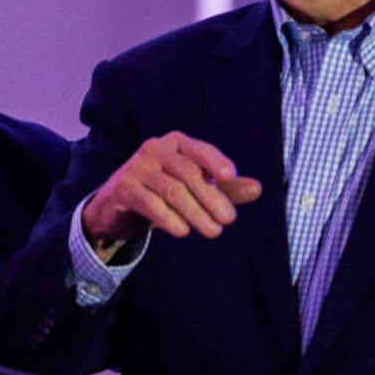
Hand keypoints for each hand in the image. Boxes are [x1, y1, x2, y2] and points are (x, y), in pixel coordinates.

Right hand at [82, 132, 262, 245]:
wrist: (116, 205)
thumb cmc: (163, 191)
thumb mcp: (194, 188)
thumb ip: (225, 188)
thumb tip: (257, 189)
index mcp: (176, 143)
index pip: (199, 149)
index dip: (215, 161)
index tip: (229, 176)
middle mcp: (155, 149)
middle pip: (187, 172)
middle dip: (210, 196)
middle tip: (229, 219)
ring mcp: (137, 168)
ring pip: (171, 190)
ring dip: (195, 213)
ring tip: (214, 232)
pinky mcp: (124, 188)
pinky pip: (150, 203)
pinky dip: (168, 218)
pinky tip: (183, 231)